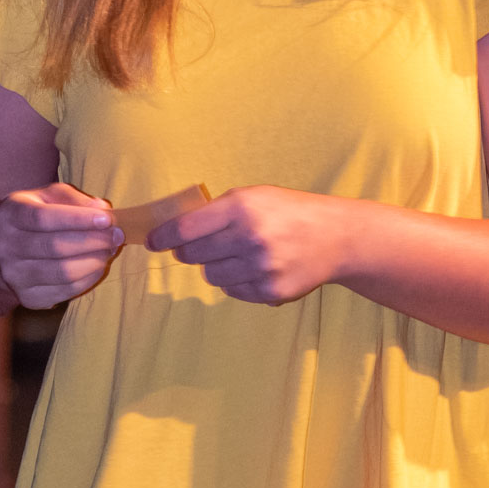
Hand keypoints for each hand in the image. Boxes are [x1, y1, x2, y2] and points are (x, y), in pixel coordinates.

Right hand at [0, 182, 123, 308]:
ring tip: (109, 250)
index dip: (77, 219)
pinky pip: (66, 290)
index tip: (107, 219)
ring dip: (94, 261)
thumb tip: (100, 209)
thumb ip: (72, 198)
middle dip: (93, 241)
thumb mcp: (47, 197)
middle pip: (55, 247)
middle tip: (117, 235)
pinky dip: (89, 278)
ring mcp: (14, 276)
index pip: (43, 218)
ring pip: (63, 272)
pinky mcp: (28, 298)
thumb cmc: (35, 217)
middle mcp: (6, 247)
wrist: (6, 250)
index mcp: (10, 215)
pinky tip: (97, 266)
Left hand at [145, 186, 351, 304]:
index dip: (163, 237)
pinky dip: (236, 281)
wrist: (336, 237)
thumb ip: (216, 211)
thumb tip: (172, 231)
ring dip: (215, 266)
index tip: (152, 241)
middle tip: (197, 247)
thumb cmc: (289, 211)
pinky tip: (255, 268)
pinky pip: (232, 291)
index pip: (185, 229)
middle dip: (189, 251)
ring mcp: (261, 268)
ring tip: (236, 254)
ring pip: (210, 276)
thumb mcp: (254, 196)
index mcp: (242, 207)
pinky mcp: (270, 291)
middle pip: (193, 254)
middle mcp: (250, 237)